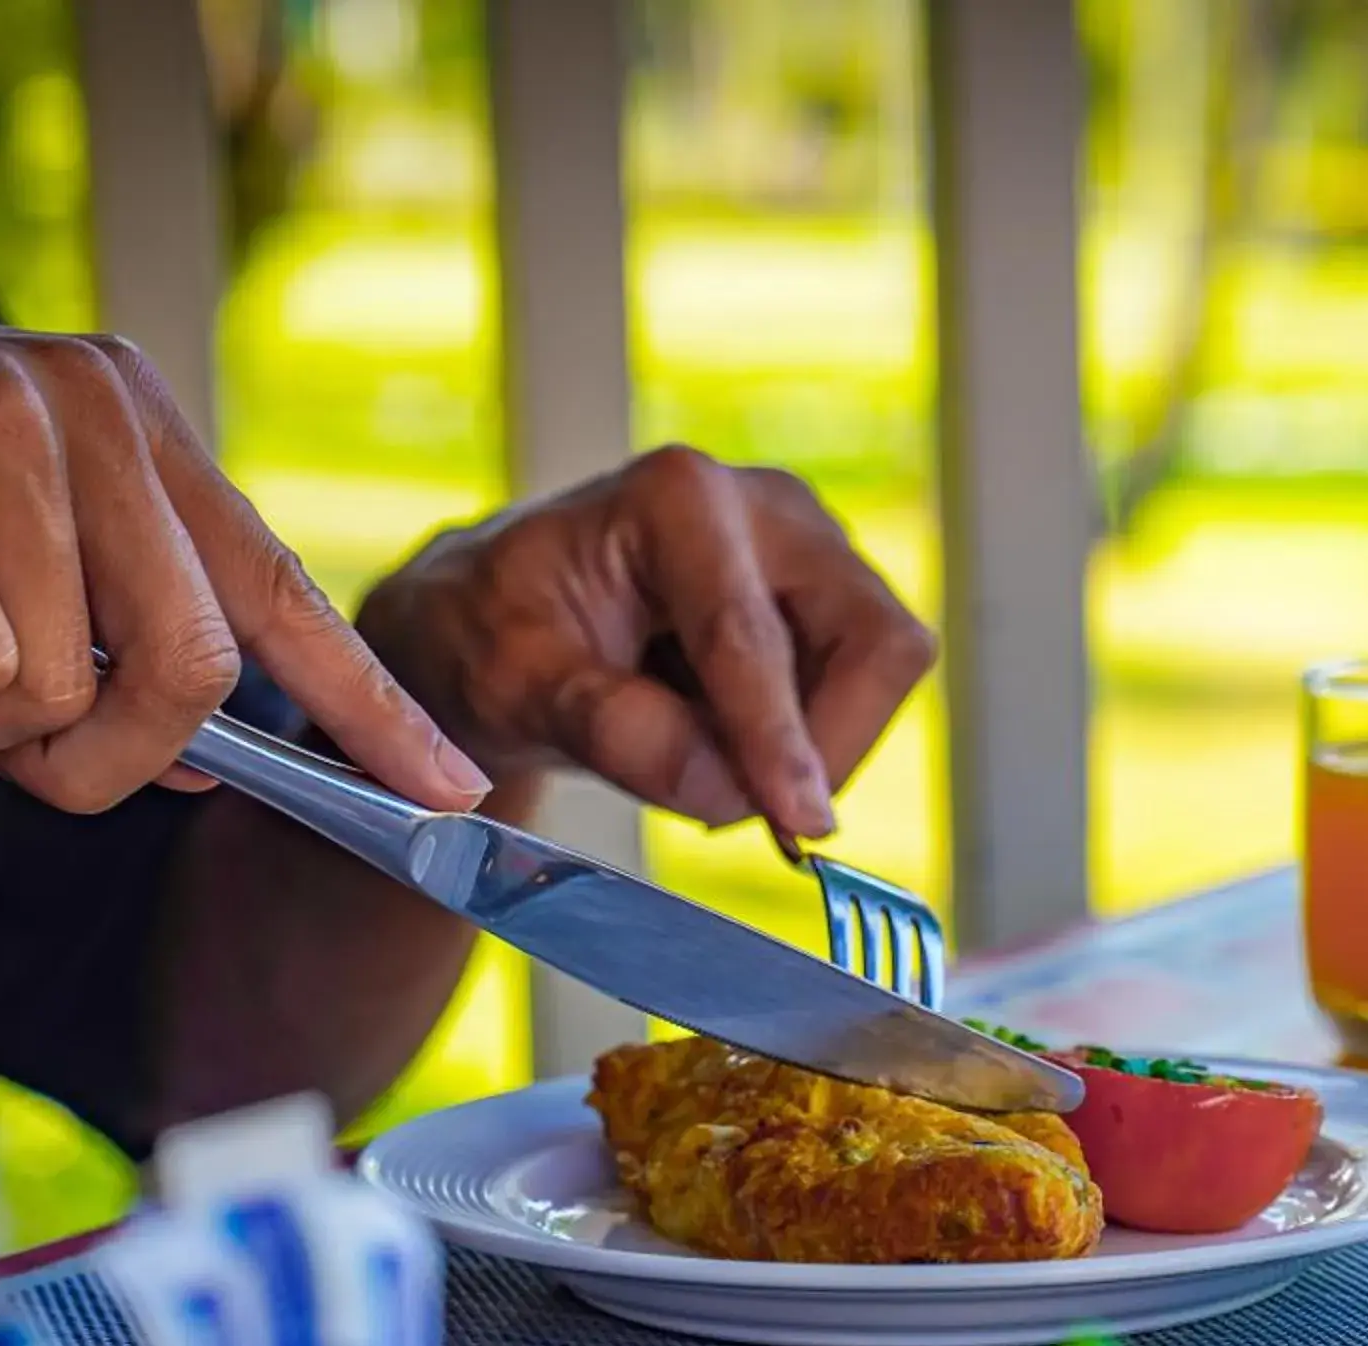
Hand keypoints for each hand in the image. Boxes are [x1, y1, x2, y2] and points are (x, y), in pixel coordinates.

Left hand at [356, 446, 935, 837]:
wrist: (490, 621)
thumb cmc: (489, 634)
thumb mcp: (513, 687)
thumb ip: (613, 729)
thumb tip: (722, 786)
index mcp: (679, 499)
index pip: (756, 637)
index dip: (781, 740)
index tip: (798, 824)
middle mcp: (766, 504)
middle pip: (874, 641)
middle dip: (826, 743)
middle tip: (746, 811)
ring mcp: (808, 549)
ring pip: (878, 674)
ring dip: (806, 750)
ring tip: (697, 765)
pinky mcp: (825, 599)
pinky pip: (859, 693)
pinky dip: (800, 744)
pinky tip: (718, 745)